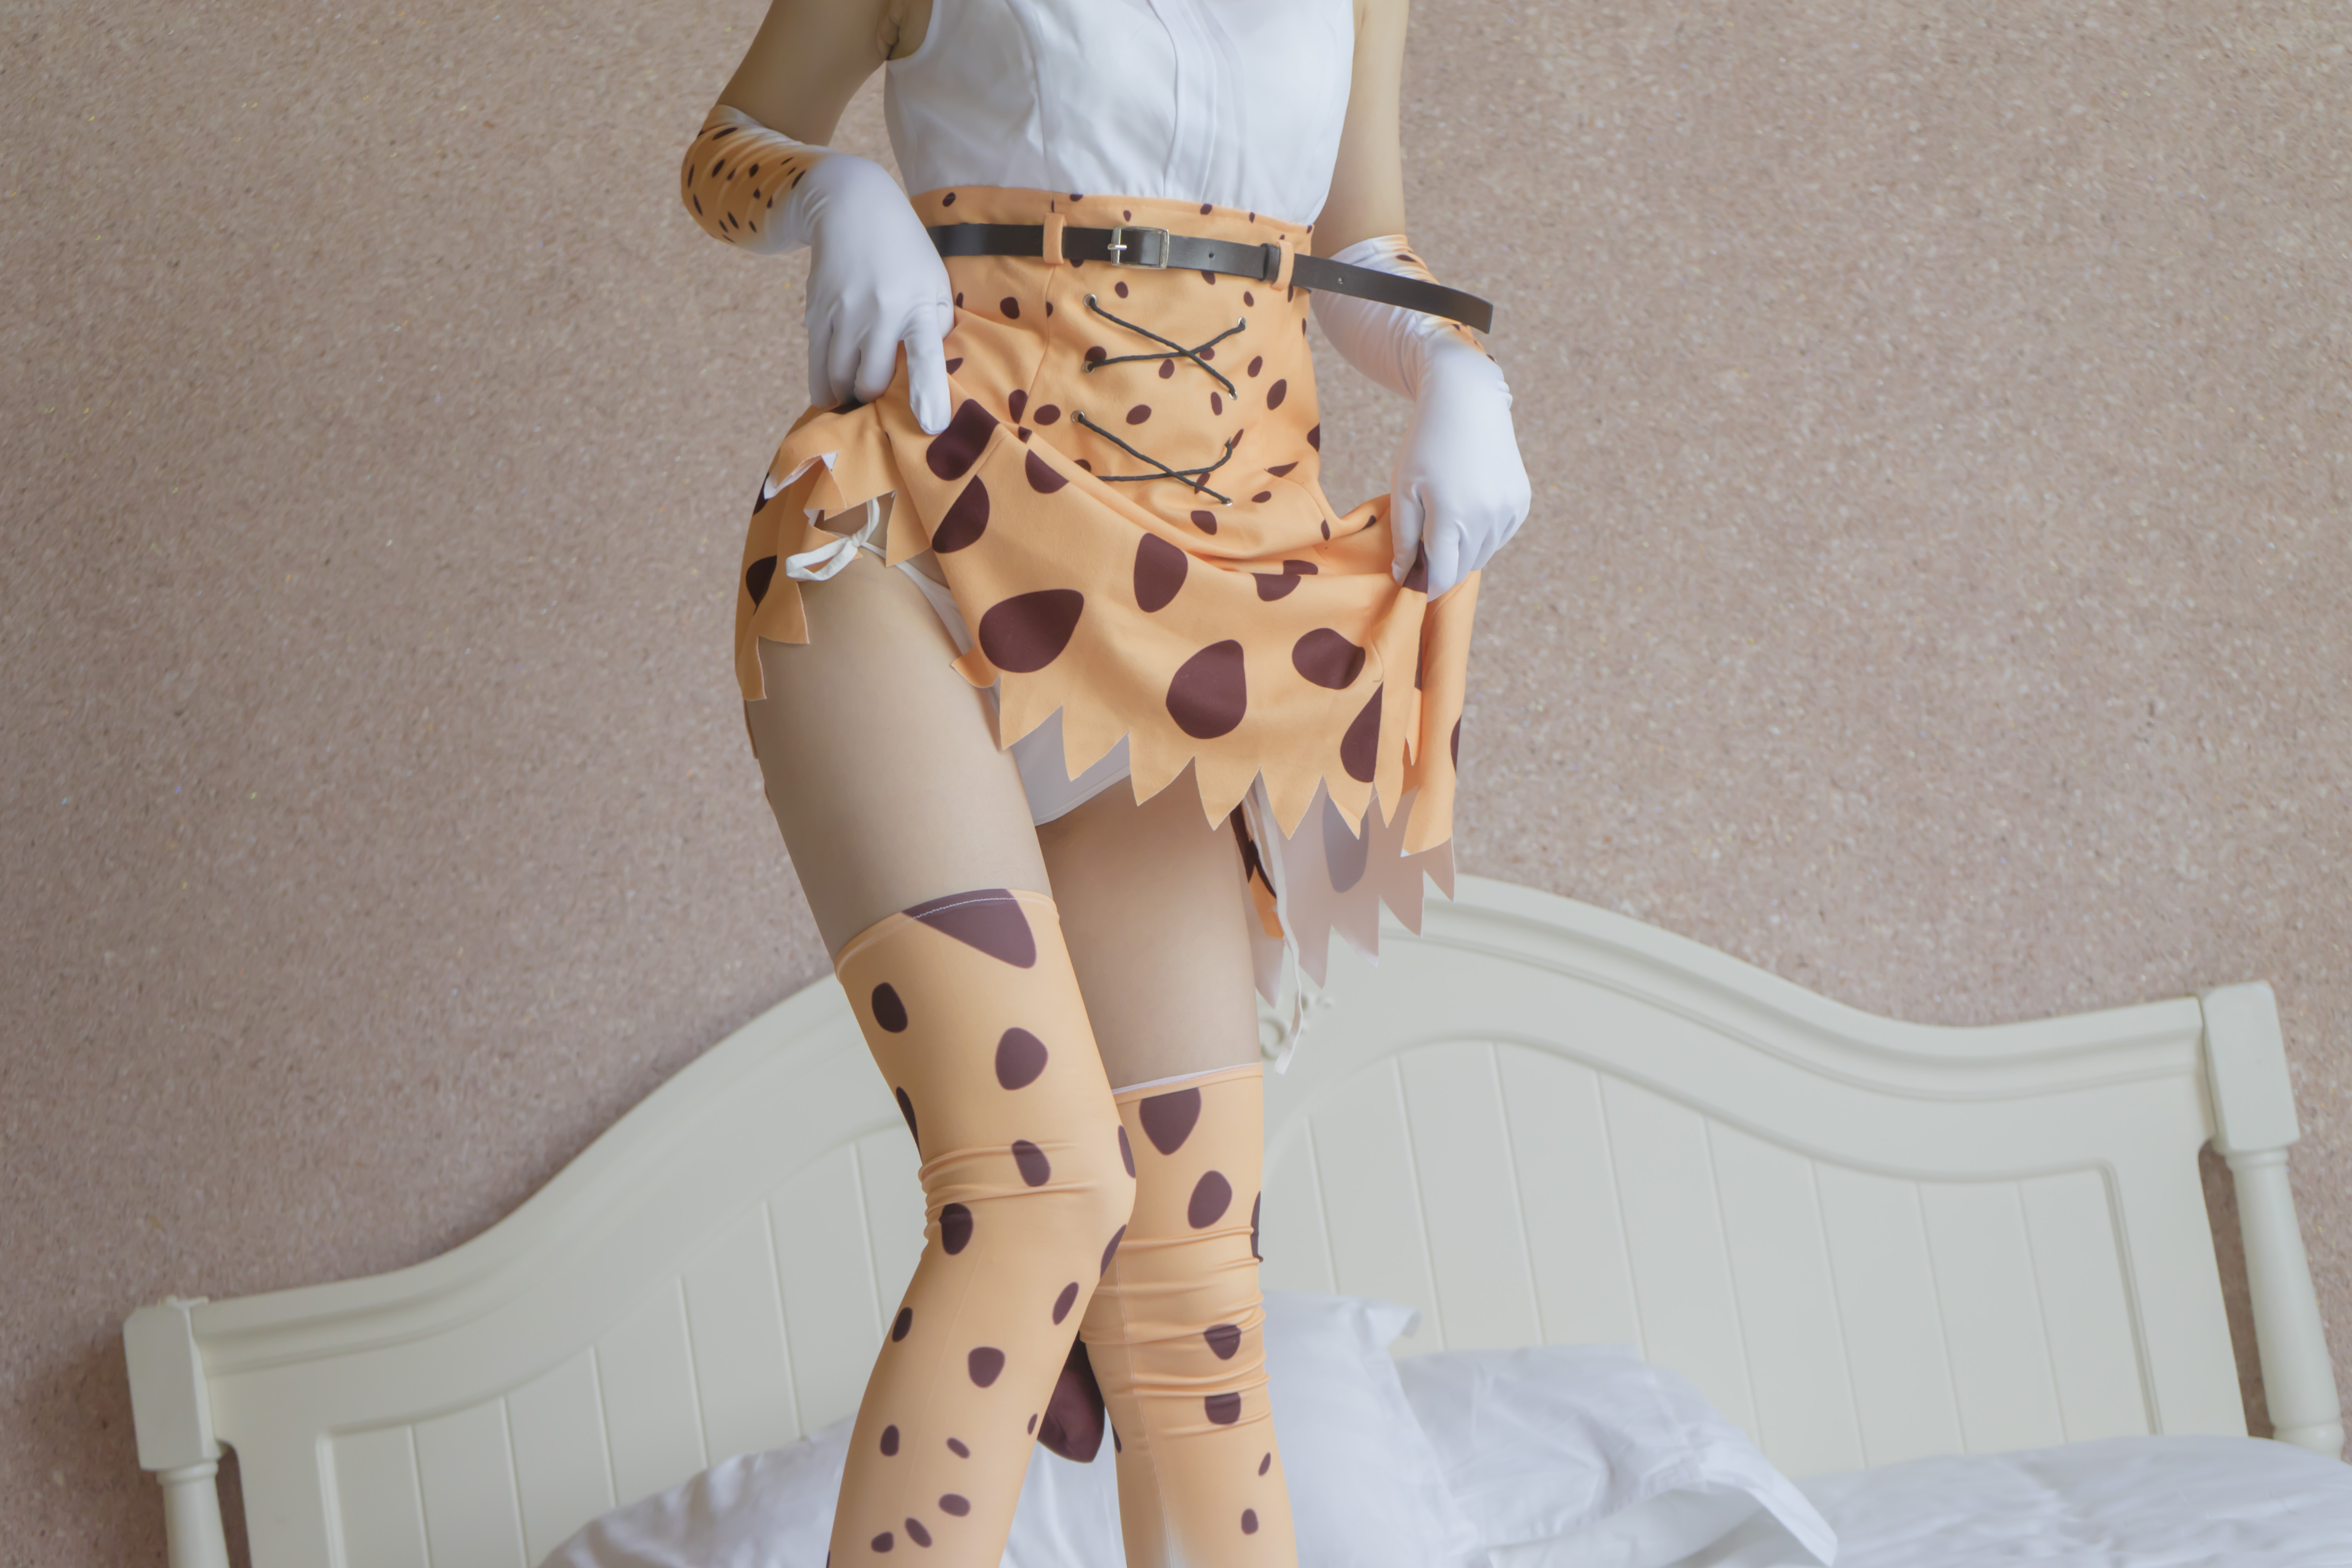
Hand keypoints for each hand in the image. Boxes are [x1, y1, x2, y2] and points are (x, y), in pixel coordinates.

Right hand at [796, 154, 955, 433]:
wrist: (851, 207)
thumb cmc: (904, 252)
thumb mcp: (934, 281)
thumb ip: (938, 325)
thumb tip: (933, 371)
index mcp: (915, 305)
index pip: (925, 356)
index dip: (928, 394)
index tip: (931, 426)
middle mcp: (876, 312)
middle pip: (869, 381)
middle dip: (874, 399)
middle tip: (881, 399)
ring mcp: (841, 313)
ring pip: (836, 378)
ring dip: (846, 395)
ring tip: (855, 395)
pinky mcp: (815, 312)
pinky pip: (816, 363)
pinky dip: (824, 384)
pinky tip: (832, 389)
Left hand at [1389, 337, 1531, 599]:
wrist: (1467, 402)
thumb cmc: (1426, 444)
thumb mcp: (1404, 488)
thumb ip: (1404, 537)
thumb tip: (1406, 576)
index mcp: (1452, 515)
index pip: (1442, 576)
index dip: (1426, 585)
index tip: (1413, 581)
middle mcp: (1486, 517)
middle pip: (1462, 568)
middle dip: (1442, 566)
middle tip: (1424, 544)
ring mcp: (1508, 510)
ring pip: (1482, 555)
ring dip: (1462, 550)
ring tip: (1445, 518)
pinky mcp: (1521, 502)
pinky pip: (1498, 537)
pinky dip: (1482, 534)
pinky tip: (1468, 506)